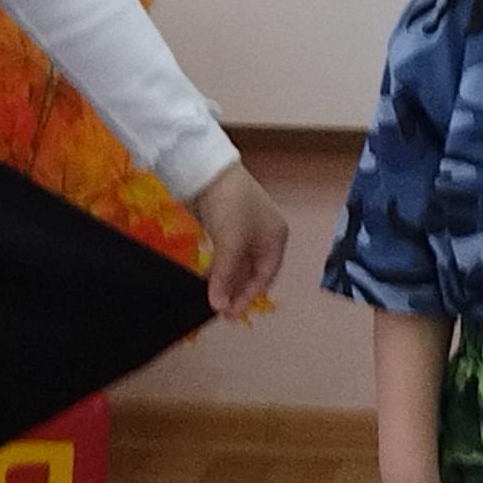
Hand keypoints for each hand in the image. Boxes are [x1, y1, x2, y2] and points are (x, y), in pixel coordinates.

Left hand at [189, 163, 288, 316]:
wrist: (206, 168)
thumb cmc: (229, 202)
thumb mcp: (231, 241)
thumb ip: (225, 275)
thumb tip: (218, 306)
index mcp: (276, 237)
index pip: (265, 276)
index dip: (249, 296)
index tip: (231, 313)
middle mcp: (264, 236)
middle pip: (252, 272)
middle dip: (237, 291)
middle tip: (221, 310)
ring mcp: (245, 231)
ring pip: (238, 265)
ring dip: (227, 282)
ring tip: (213, 298)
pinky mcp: (226, 227)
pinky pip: (226, 256)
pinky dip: (218, 269)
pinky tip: (207, 279)